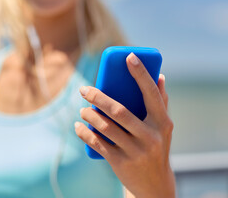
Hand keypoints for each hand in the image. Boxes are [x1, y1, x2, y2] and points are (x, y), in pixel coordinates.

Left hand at [74, 52, 175, 197]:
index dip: (140, 74)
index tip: (128, 56)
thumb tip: (160, 75)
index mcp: (163, 123)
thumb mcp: (163, 128)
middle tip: (84, 89)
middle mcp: (151, 137)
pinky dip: (84, 133)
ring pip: (105, 127)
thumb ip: (161, 102)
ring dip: (89, 115)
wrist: (154, 184)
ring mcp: (136, 151)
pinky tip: (78, 127)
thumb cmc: (156, 147)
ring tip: (82, 110)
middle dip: (98, 97)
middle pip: (119, 111)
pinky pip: (97, 144)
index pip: (151, 93)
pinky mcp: (120, 163)